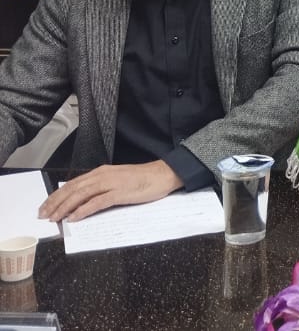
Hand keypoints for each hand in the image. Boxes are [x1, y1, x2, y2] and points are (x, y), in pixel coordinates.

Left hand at [39, 160, 182, 222]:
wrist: (163, 174)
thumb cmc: (142, 179)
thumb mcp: (117, 180)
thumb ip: (100, 188)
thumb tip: (82, 202)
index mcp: (100, 172)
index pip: (72, 184)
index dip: (56, 196)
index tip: (45, 207)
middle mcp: (102, 175)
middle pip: (72, 189)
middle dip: (55, 203)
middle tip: (43, 215)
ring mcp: (111, 183)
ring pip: (81, 195)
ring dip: (65, 207)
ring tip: (54, 218)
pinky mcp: (120, 192)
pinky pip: (97, 202)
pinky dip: (83, 210)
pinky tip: (74, 218)